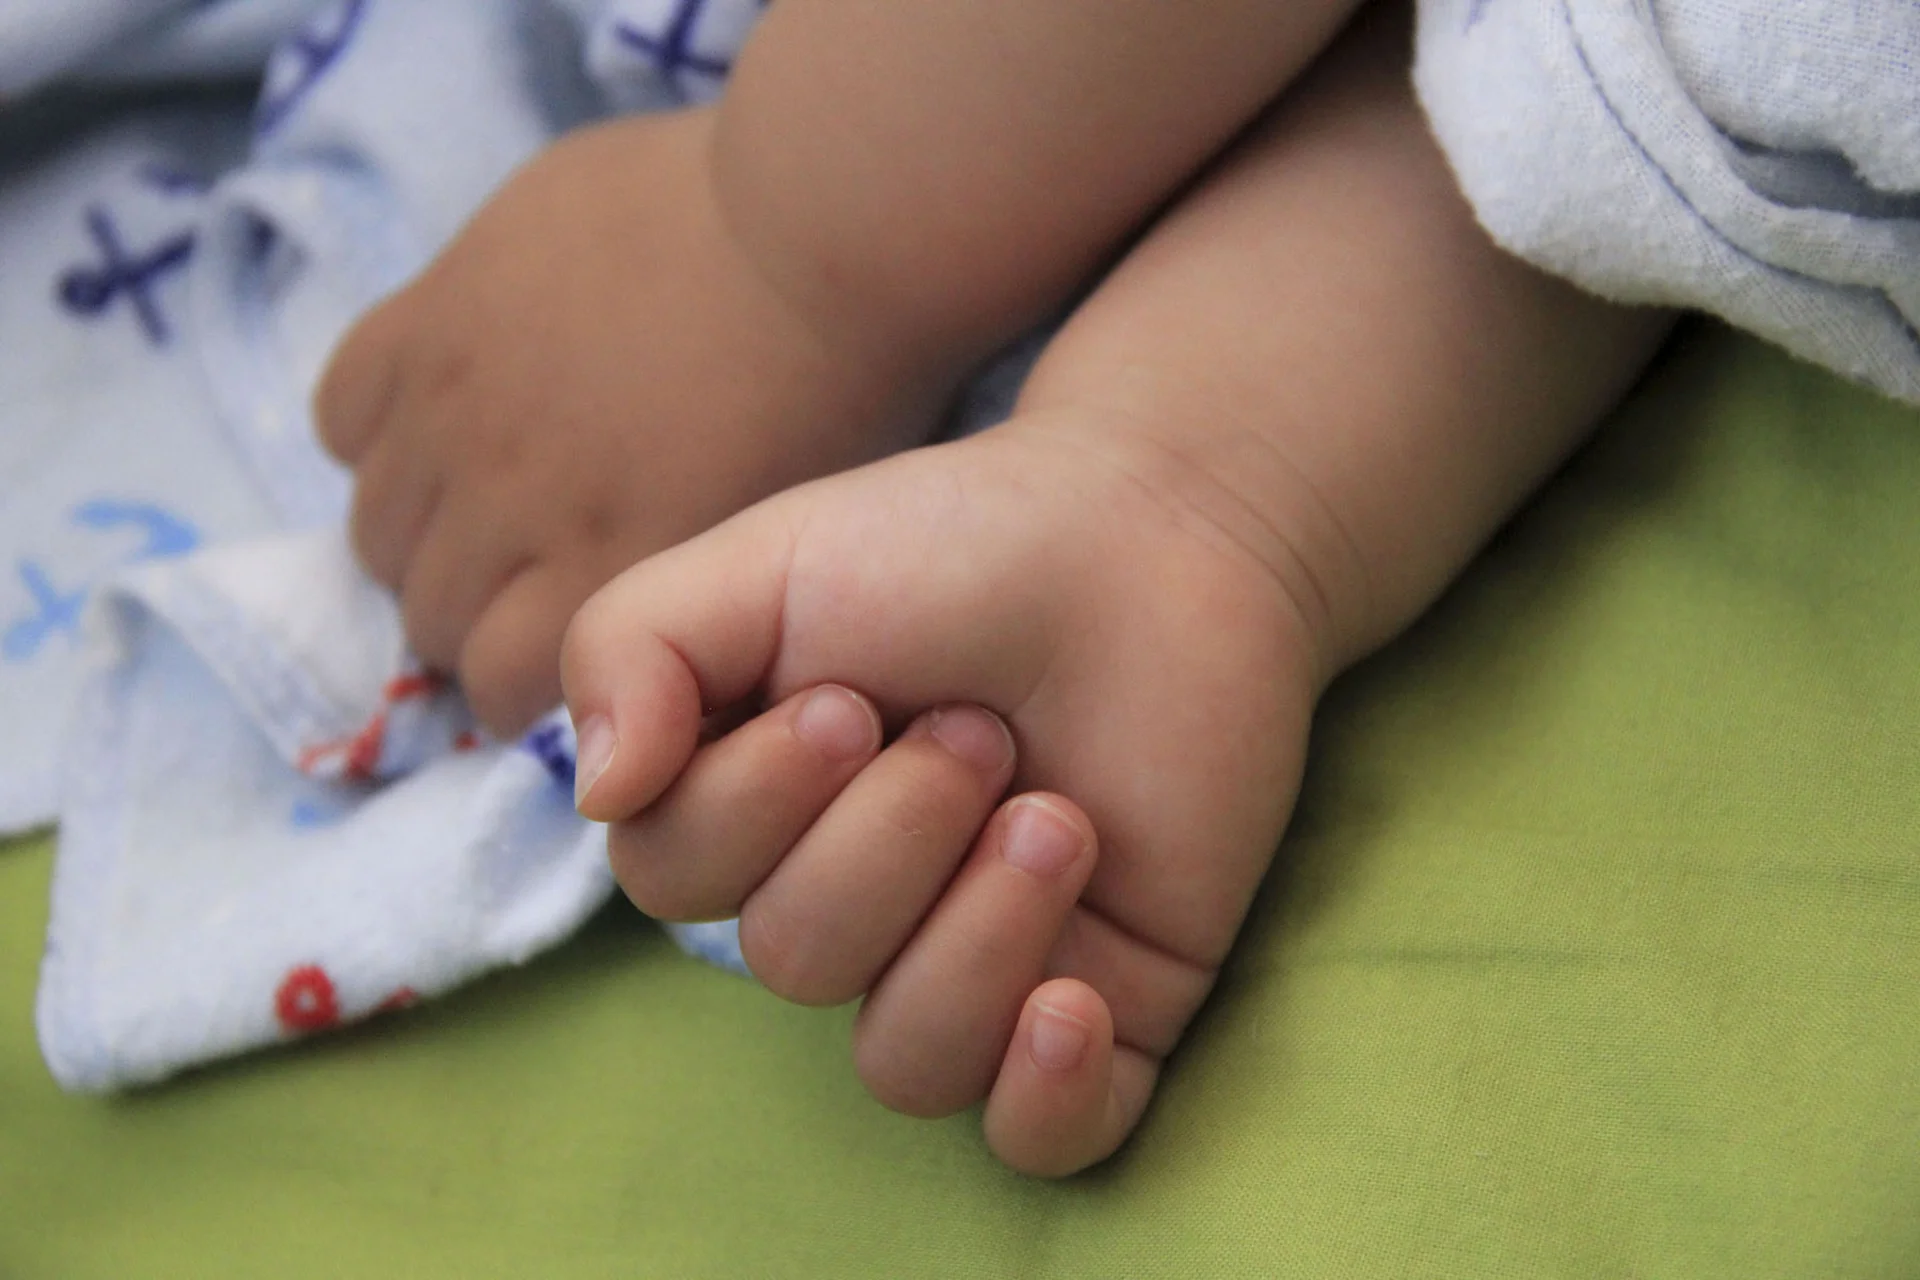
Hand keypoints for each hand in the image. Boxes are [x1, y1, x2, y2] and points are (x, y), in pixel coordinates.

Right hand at [315, 109, 932, 732]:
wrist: (806, 228)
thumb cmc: (824, 385)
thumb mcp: (756, 534)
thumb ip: (660, 583)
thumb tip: (597, 611)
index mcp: (602, 575)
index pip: (492, 684)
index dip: (512, 686)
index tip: (540, 663)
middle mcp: (511, 510)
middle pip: (425, 616)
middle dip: (465, 622)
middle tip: (508, 587)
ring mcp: (457, 410)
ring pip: (376, 527)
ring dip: (417, 536)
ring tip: (468, 508)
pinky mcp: (429, 317)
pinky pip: (342, 412)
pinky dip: (373, 432)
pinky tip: (432, 419)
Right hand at [562, 413, 1319, 1174]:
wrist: (1162, 538)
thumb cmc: (958, 547)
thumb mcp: (764, 562)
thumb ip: (632, 647)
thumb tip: (598, 793)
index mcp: (758, 811)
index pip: (678, 881)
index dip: (752, 806)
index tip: (853, 701)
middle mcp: (856, 903)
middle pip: (797, 961)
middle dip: (891, 836)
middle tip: (981, 733)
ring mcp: (981, 965)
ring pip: (906, 1059)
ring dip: (976, 932)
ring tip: (1054, 819)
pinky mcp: (1108, 1006)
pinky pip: (1044, 1140)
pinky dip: (1043, 1099)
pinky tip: (1070, 1005)